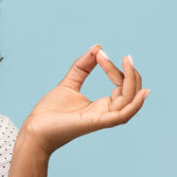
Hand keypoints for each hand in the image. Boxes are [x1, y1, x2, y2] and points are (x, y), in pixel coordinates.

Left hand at [21, 44, 148, 156]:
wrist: (35, 129)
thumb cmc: (50, 112)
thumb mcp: (69, 83)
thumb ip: (82, 67)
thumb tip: (98, 48)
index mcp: (102, 105)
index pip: (121, 86)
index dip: (115, 69)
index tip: (100, 54)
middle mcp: (106, 112)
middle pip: (130, 92)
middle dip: (130, 73)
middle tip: (125, 57)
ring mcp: (102, 118)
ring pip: (129, 101)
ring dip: (132, 81)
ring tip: (128, 62)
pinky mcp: (96, 122)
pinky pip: (122, 115)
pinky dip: (134, 105)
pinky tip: (141, 92)